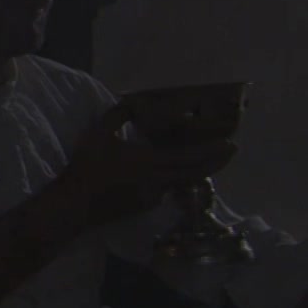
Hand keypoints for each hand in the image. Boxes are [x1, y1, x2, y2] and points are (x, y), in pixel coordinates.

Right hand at [55, 102, 236, 226]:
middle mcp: (157, 180)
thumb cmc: (87, 167)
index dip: (211, 152)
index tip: (229, 144)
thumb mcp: (98, 135)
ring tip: (209, 160)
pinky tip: (174, 173)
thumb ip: (118, 116)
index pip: (188, 156)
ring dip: (197, 172)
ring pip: (182, 182)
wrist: (76, 205)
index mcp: (148, 160)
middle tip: (232, 151)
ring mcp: (153, 196)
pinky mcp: (146, 205)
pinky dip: (175, 180)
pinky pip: (166, 190)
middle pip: (195, 172)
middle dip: (216, 162)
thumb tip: (133, 101)